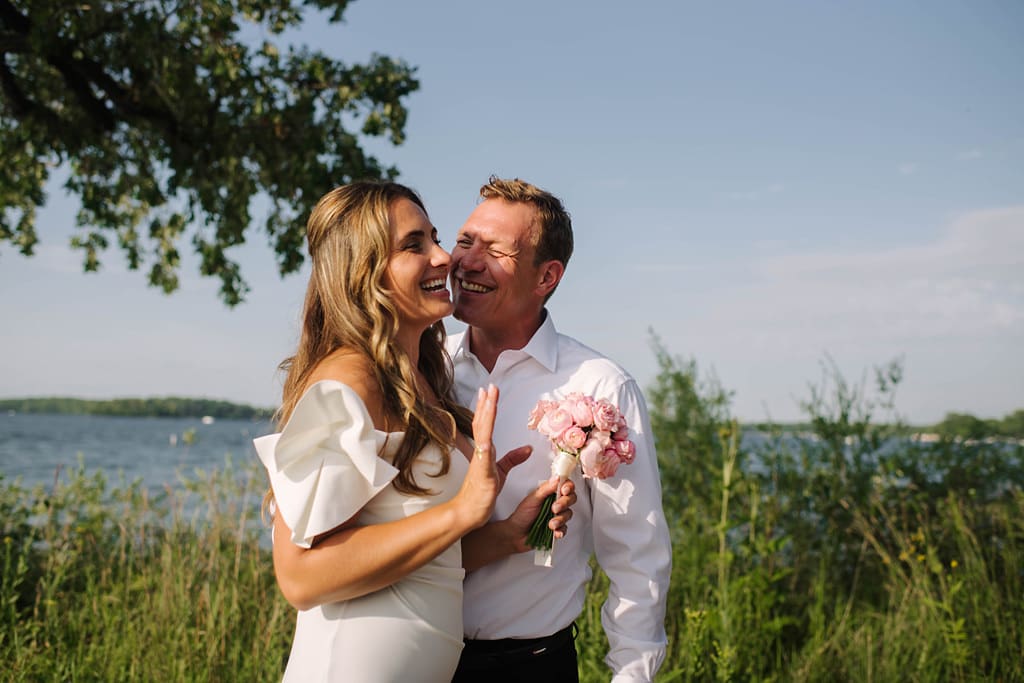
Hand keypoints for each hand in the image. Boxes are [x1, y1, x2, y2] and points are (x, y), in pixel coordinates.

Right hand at [454, 385, 530, 529]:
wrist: (467, 513)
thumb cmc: (481, 494)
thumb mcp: (501, 473)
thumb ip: (513, 459)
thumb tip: (528, 449)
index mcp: (484, 452)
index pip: (485, 425)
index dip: (487, 409)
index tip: (489, 393)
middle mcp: (480, 453)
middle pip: (482, 423)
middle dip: (486, 404)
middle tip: (490, 387)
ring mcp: (480, 461)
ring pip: (482, 432)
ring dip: (486, 413)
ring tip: (489, 397)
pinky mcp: (482, 473)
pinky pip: (484, 454)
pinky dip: (485, 441)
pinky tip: (486, 430)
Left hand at [505, 477, 576, 552]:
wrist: (516, 534)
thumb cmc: (522, 515)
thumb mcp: (533, 499)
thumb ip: (546, 488)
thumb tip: (557, 478)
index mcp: (550, 493)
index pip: (565, 485)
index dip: (568, 487)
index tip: (564, 490)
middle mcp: (555, 503)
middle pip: (570, 499)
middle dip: (564, 503)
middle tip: (554, 508)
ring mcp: (557, 516)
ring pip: (568, 514)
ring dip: (560, 519)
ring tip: (550, 524)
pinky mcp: (558, 528)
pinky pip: (565, 529)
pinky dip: (560, 531)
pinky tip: (554, 532)